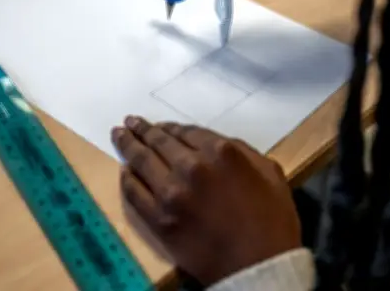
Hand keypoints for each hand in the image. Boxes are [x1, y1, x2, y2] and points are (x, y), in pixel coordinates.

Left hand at [112, 117, 300, 286]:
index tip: (160, 125)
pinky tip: (124, 171)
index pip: (186, 131)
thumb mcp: (270, 173)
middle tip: (130, 122)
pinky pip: (134, 192)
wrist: (257, 267)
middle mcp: (190, 166)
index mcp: (220, 152)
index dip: (171, 127)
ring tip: (119, 135)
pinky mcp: (157, 218)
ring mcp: (170, 192)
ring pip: (141, 161)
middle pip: (160, 141)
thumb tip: (218, 145)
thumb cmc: (271, 222)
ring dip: (127, 145)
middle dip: (143, 129)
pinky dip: (127, 179)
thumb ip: (243, 152)